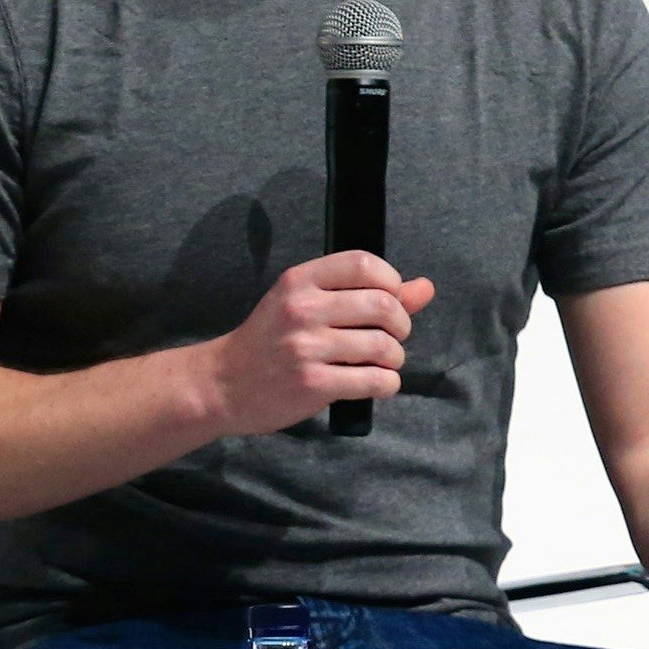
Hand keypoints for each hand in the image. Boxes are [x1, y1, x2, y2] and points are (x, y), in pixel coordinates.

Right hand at [203, 252, 437, 435]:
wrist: (223, 385)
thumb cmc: (269, 342)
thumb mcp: (305, 304)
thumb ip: (364, 292)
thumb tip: (425, 288)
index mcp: (299, 281)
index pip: (364, 264)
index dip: (392, 281)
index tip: (390, 300)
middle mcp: (302, 309)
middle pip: (382, 305)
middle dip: (401, 324)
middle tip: (393, 337)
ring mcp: (306, 348)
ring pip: (383, 346)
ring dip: (395, 358)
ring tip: (384, 363)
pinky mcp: (313, 384)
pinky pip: (374, 381)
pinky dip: (387, 384)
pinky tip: (378, 384)